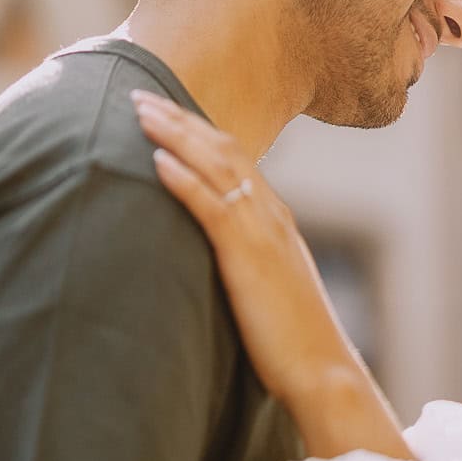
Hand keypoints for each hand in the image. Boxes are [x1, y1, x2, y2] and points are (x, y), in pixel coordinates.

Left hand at [131, 92, 350, 403]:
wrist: (322, 368)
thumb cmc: (292, 338)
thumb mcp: (268, 284)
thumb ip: (245, 258)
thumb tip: (215, 252)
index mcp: (275, 218)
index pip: (234, 157)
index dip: (196, 129)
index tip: (163, 109)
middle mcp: (271, 214)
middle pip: (221, 149)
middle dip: (179, 118)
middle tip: (139, 92)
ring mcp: (262, 232)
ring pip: (215, 166)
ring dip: (175, 135)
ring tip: (140, 111)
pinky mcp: (248, 257)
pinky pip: (212, 207)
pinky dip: (184, 179)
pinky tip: (156, 161)